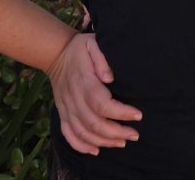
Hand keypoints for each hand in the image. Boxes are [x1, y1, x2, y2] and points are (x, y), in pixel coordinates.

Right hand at [46, 33, 141, 154]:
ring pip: (83, 132)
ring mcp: (67, 108)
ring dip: (103, 141)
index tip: (138, 115)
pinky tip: (95, 150)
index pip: (102, 104)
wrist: (56, 54)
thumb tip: (110, 77)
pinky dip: (81, 146)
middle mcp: (74, 99)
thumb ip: (102, 59)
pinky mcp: (63, 113)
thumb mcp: (93, 44)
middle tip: (135, 134)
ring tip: (122, 142)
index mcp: (84, 83)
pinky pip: (69, 135)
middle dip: (116, 133)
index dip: (121, 113)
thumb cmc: (80, 48)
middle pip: (94, 123)